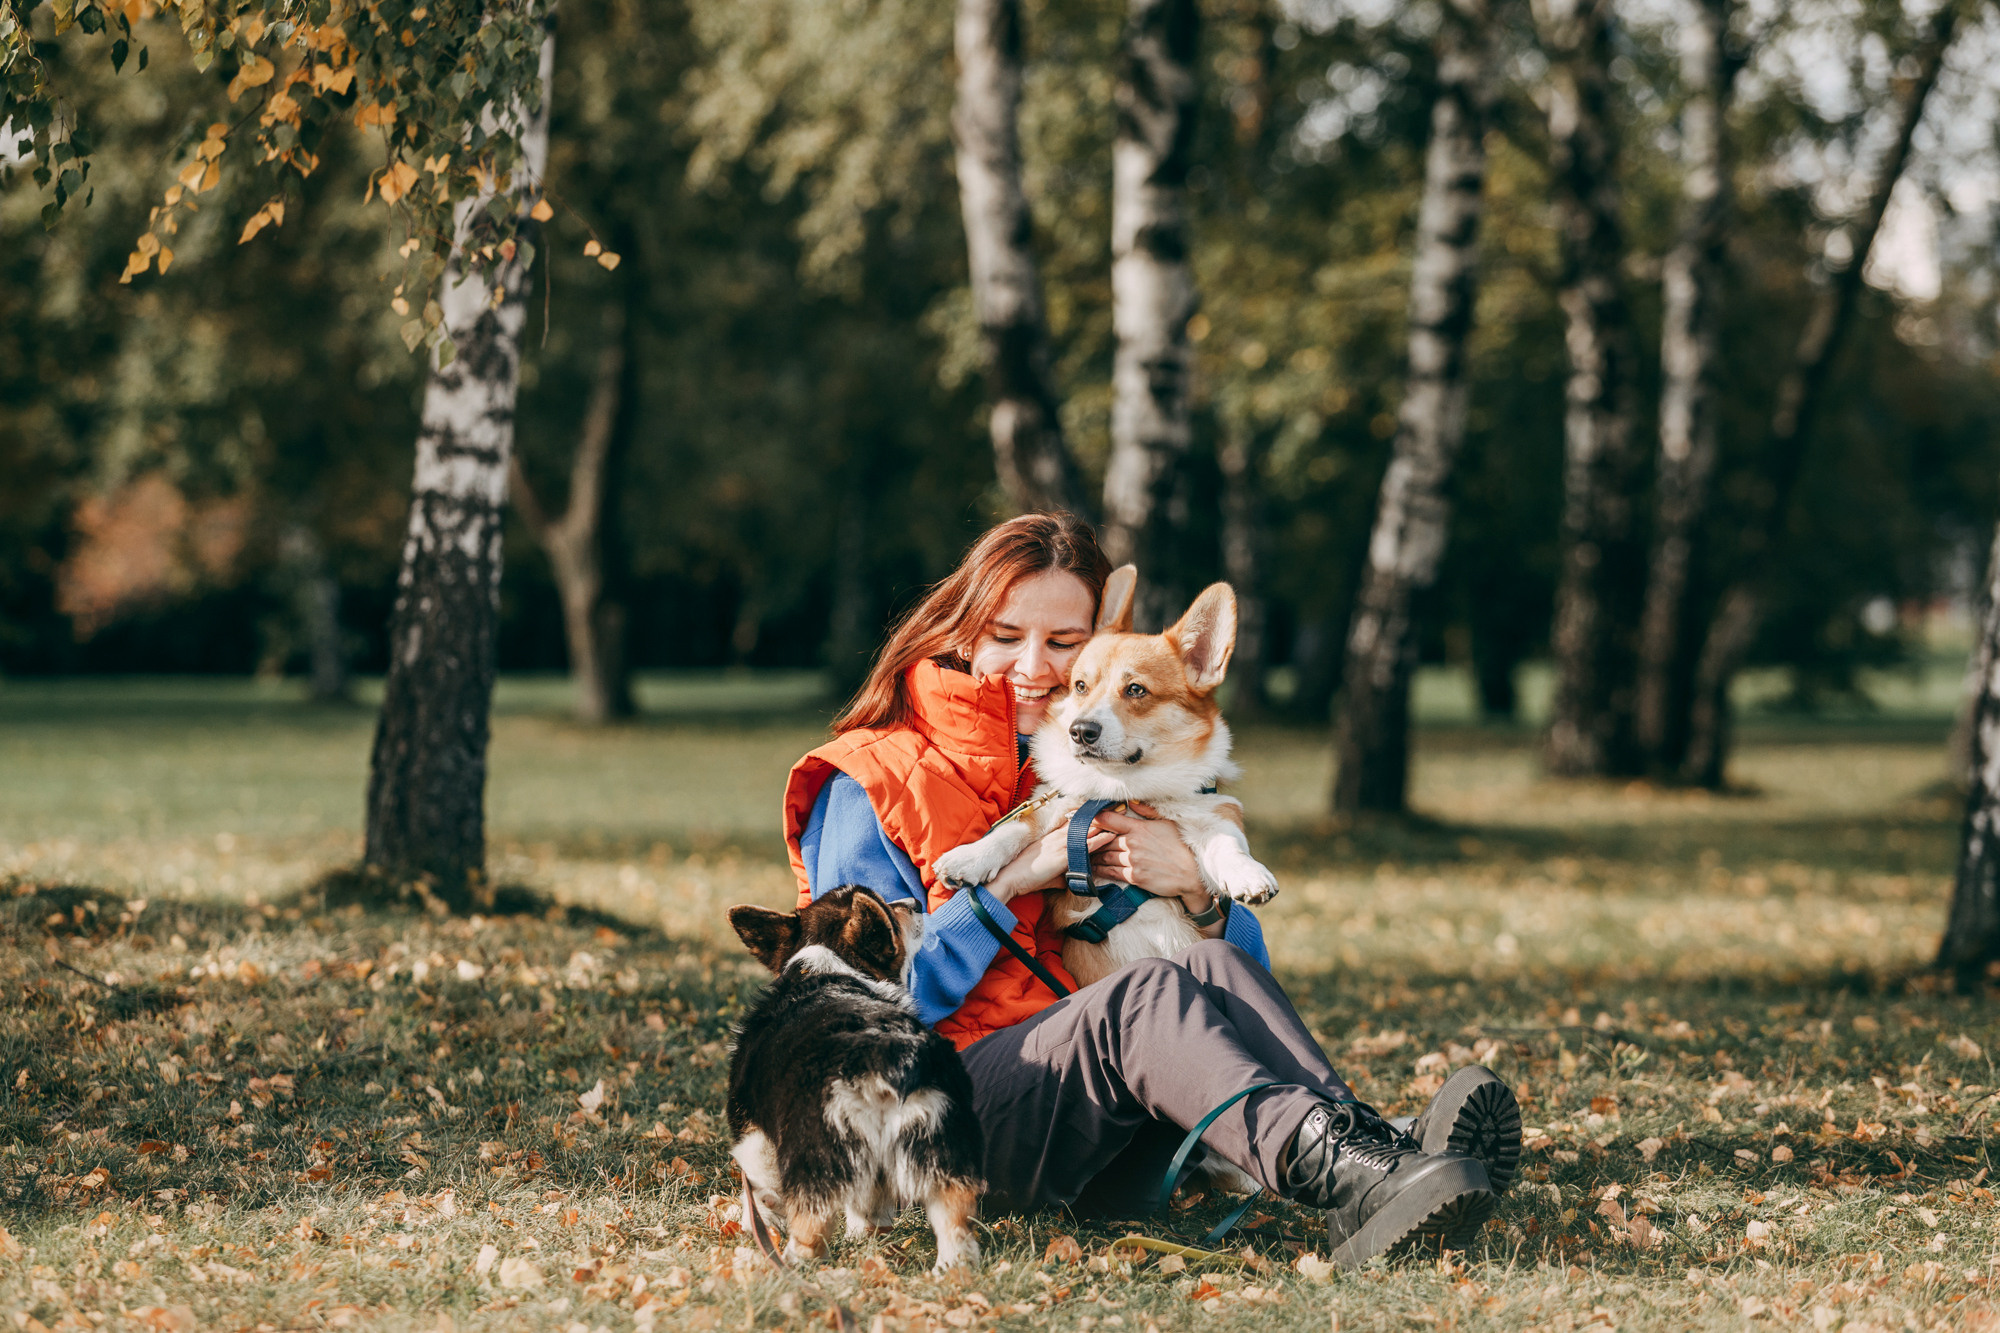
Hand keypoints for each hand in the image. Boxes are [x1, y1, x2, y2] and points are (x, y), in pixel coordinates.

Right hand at [985, 818, 1114, 903]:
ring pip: (1086, 830)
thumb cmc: (1026, 876)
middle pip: (1083, 822)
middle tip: (1116, 806)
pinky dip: (1099, 839)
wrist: (1011, 878)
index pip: (1074, 822)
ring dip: (1104, 823)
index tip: (1102, 809)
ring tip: (1119, 815)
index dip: (1088, 816)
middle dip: (1100, 815)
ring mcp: (1061, 845)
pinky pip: (1085, 846)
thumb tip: (1069, 880)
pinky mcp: (1063, 856)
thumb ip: (1061, 873)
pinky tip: (1111, 835)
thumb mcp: (1046, 872)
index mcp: (1053, 837)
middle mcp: (1058, 837)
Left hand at [1089, 803, 1210, 913]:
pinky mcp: (1134, 876)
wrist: (1191, 874)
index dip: (1092, 818)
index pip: (1109, 820)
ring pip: (1104, 856)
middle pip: (1103, 839)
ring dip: (1092, 856)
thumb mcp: (1167, 823)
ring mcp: (1133, 861)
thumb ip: (1148, 812)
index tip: (1080, 818)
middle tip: (1076, 840)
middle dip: (1090, 839)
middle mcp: (1133, 843)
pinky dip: (1100, 870)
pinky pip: (1111, 872)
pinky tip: (1092, 869)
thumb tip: (1132, 802)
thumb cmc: (1181, 847)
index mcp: (1139, 828)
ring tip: (1082, 855)